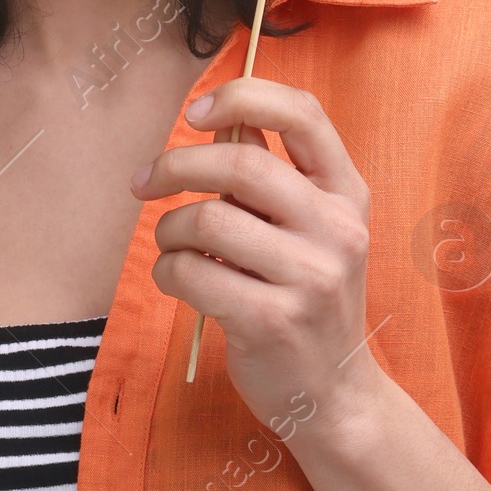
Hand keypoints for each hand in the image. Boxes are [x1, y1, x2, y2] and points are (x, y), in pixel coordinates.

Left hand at [130, 76, 385, 440]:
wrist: (333, 394)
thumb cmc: (304, 296)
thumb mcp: (308, 229)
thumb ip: (268, 178)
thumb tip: (215, 121)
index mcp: (346, 193)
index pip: (303, 114)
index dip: (243, 96)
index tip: (195, 113)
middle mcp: (338, 229)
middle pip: (240, 165)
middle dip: (176, 166)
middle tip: (144, 182)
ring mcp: (311, 277)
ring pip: (207, 221)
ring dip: (168, 230)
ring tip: (171, 246)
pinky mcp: (273, 321)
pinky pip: (191, 274)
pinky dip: (168, 272)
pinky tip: (179, 281)